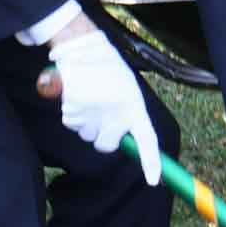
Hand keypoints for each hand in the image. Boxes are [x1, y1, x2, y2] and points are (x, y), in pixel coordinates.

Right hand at [40, 31, 162, 185]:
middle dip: (101, 136)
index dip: (151, 162)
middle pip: (106, 145)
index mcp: (135, 105)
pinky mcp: (75, 108)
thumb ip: (127, 114)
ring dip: (86, 122)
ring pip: (86, 135)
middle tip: (101, 113)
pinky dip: (72, 114)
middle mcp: (117, 111)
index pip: (147, 139)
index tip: (153, 180)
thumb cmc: (108, 68)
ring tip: (89, 97)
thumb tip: (121, 140)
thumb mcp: (126, 88)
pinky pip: (72, 123)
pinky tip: (77, 96)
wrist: (83, 46)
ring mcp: (95, 111)